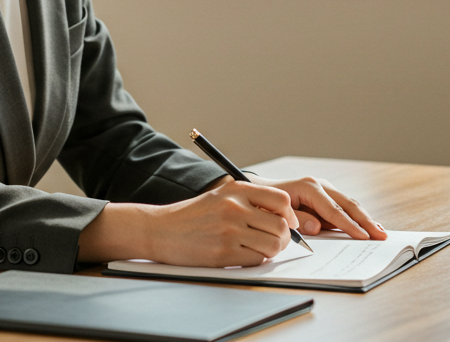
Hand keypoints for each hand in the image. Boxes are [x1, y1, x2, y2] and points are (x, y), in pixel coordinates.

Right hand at [143, 180, 298, 265]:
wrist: (160, 230)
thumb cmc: (192, 215)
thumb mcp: (219, 196)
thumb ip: (249, 202)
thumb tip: (284, 218)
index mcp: (236, 190)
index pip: (281, 200)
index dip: (289, 215)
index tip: (287, 223)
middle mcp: (234, 208)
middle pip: (281, 226)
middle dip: (283, 238)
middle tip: (274, 241)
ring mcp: (229, 231)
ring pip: (272, 245)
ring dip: (271, 251)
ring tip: (259, 249)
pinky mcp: (223, 254)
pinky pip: (256, 260)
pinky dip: (255, 260)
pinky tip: (243, 255)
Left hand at [256, 175, 386, 240]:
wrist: (258, 191)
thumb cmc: (267, 203)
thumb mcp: (277, 212)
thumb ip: (298, 219)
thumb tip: (318, 227)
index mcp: (309, 187)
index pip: (334, 210)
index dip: (349, 225)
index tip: (364, 237)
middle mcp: (320, 185)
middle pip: (348, 204)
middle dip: (365, 221)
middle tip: (381, 236)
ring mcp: (325, 189)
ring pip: (350, 204)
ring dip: (365, 219)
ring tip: (381, 232)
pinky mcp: (326, 195)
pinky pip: (345, 206)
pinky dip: (358, 216)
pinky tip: (370, 226)